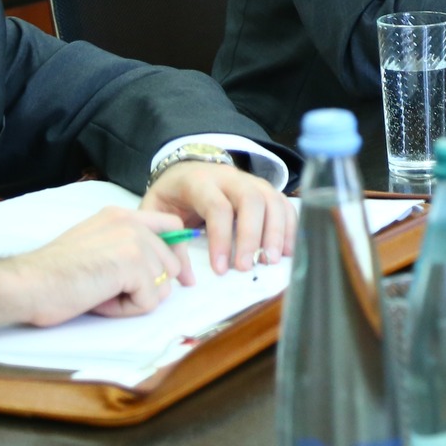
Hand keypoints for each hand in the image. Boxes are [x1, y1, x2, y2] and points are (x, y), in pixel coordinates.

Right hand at [0, 206, 189, 332]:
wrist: (29, 282)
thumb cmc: (53, 273)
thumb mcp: (95, 246)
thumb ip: (124, 248)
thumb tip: (159, 273)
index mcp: (121, 215)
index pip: (171, 228)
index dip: (176, 256)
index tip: (179, 279)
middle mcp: (131, 222)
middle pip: (172, 262)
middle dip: (151, 287)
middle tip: (112, 293)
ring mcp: (134, 241)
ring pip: (161, 285)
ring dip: (134, 300)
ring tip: (101, 295)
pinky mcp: (133, 264)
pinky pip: (149, 301)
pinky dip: (126, 310)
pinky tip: (100, 301)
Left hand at [143, 161, 294, 276]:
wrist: (185, 168)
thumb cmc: (171, 195)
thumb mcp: (156, 212)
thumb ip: (168, 240)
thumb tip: (187, 278)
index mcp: (199, 181)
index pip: (217, 206)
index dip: (221, 239)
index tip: (220, 269)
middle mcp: (229, 176)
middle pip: (250, 199)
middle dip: (252, 235)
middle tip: (248, 267)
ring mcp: (250, 180)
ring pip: (271, 199)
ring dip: (276, 232)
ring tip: (272, 261)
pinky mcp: (264, 188)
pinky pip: (283, 203)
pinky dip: (290, 226)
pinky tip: (288, 251)